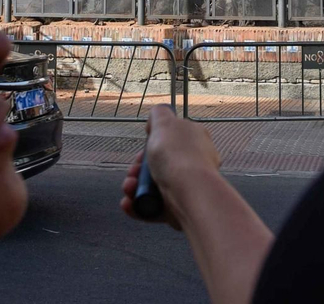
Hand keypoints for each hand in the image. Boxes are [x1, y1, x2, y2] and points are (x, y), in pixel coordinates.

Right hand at [121, 106, 220, 225]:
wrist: (189, 191)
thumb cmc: (177, 155)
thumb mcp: (164, 122)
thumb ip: (159, 114)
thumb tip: (154, 122)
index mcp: (194, 140)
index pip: (169, 140)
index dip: (150, 146)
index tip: (142, 152)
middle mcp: (192, 163)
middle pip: (157, 165)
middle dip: (137, 169)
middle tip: (133, 172)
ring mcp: (186, 187)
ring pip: (152, 186)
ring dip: (134, 187)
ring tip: (129, 188)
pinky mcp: (178, 208)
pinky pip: (153, 207)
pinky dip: (138, 206)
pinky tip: (129, 203)